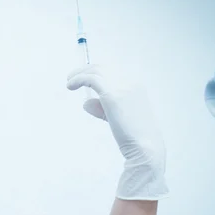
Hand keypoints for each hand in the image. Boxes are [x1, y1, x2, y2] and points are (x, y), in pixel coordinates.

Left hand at [67, 64, 168, 200]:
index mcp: (136, 85)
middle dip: (86, 69)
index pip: (112, 71)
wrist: (145, 147)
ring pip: (96, 71)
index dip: (96, 72)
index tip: (84, 78)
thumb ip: (102, 108)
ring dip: (79, 73)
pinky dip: (78, 79)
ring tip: (69, 82)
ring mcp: (122, 87)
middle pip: (103, 67)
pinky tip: (70, 86)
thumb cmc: (133, 137)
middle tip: (72, 77)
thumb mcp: (117, 118)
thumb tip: (86, 102)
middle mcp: (130, 82)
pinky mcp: (112, 94)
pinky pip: (91, 79)